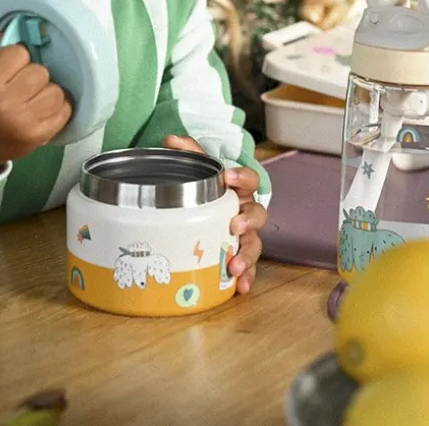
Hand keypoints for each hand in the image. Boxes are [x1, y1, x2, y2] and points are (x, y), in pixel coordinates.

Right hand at [0, 32, 72, 177]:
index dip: (16, 57)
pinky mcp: (37, 137)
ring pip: (56, 91)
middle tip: (19, 84)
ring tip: (31, 96)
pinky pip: (64, 111)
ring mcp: (23, 123)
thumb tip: (22, 28)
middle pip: (40, 71)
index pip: (19, 53)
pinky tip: (40, 108)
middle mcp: (4, 104)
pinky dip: (56, 107)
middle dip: (32, 74)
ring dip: (46, 90)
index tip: (8, 67)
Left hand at [162, 134, 267, 294]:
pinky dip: (246, 278)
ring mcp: (245, 236)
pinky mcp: (240, 256)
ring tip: (234, 266)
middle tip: (235, 226)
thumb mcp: (199, 168)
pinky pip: (249, 268)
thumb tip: (171, 140)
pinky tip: (240, 288)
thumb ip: (188, 152)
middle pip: (258, 214)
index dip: (242, 178)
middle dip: (248, 221)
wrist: (207, 210)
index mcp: (238, 190)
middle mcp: (246, 212)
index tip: (230, 178)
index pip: (249, 180)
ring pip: (254, 244)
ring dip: (246, 255)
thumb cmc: (208, 191)